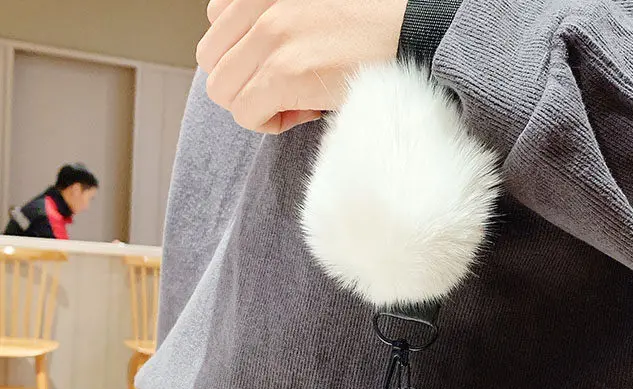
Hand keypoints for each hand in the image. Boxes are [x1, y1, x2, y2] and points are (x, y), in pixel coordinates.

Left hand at [197, 0, 407, 132]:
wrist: (409, 36)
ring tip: (293, 99)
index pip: (214, 27)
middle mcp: (258, 4)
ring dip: (255, 103)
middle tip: (284, 89)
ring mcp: (270, 37)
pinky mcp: (285, 73)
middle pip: (212, 63)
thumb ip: (269, 22)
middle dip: (244, 83)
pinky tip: (302, 111)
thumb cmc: (365, 28)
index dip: (244, 58)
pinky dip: (269, 122)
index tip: (280, 68)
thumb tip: (246, 67)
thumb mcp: (306, 7)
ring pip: (224, 92)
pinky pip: (246, 114)